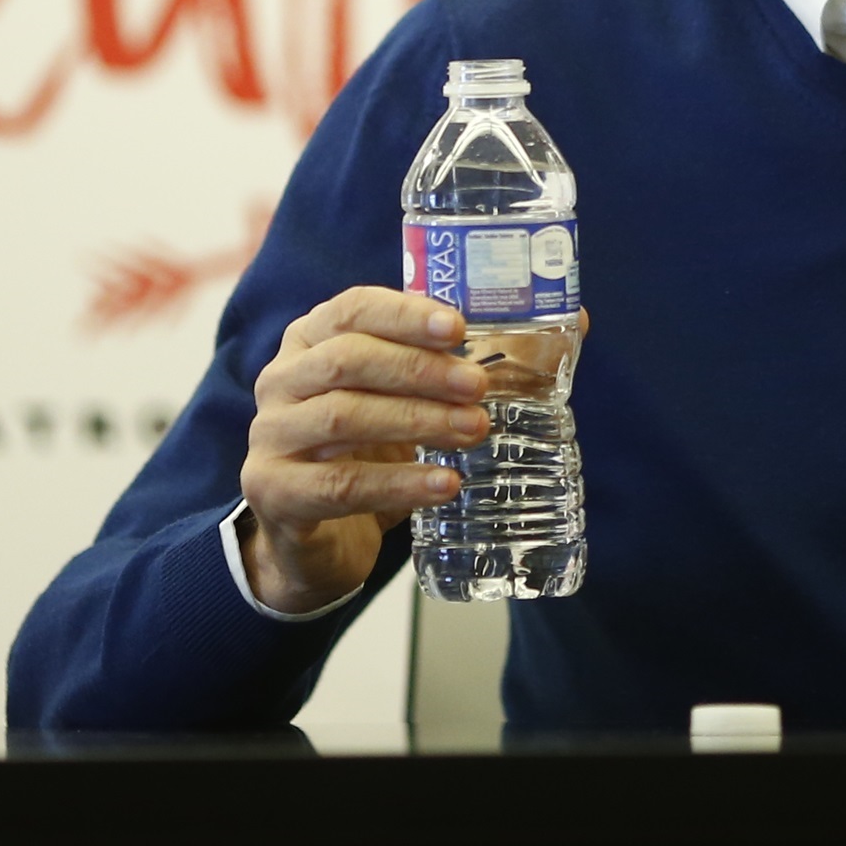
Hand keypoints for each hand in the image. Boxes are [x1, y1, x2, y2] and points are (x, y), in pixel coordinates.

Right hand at [236, 287, 487, 615]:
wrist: (315, 538)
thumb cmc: (371, 450)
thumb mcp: (411, 401)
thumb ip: (471, 362)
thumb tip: (574, 321)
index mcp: (313, 339)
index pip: (354, 308)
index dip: (407, 313)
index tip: (459, 326)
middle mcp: (284, 379)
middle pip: (349, 360)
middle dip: (420, 370)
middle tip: (479, 388)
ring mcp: (271, 436)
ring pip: (343, 418)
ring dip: (416, 422)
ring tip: (475, 431)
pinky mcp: (273, 492)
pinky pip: (338, 486)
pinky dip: (398, 483)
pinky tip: (443, 485)